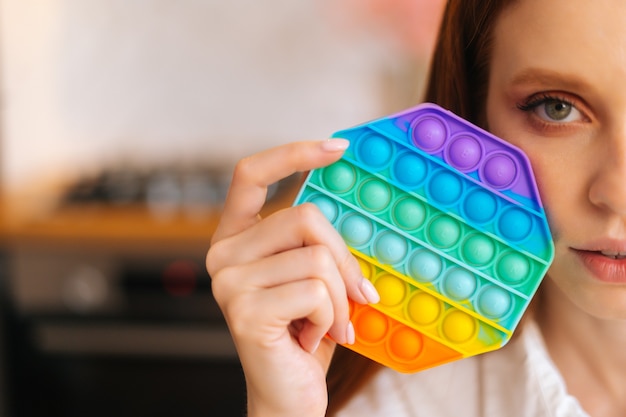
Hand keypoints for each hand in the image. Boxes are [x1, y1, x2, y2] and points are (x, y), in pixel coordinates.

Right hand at [207, 139, 378, 416]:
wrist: (288, 393)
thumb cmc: (305, 332)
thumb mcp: (313, 277)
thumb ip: (318, 242)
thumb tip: (359, 210)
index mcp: (236, 236)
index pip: (250, 175)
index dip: (293, 153)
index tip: (338, 148)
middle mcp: (223, 253)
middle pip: (304, 217)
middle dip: (346, 258)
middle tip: (361, 294)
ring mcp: (229, 282)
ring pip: (317, 257)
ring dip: (340, 297)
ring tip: (329, 324)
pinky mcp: (245, 310)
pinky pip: (316, 291)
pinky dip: (332, 317)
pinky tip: (314, 338)